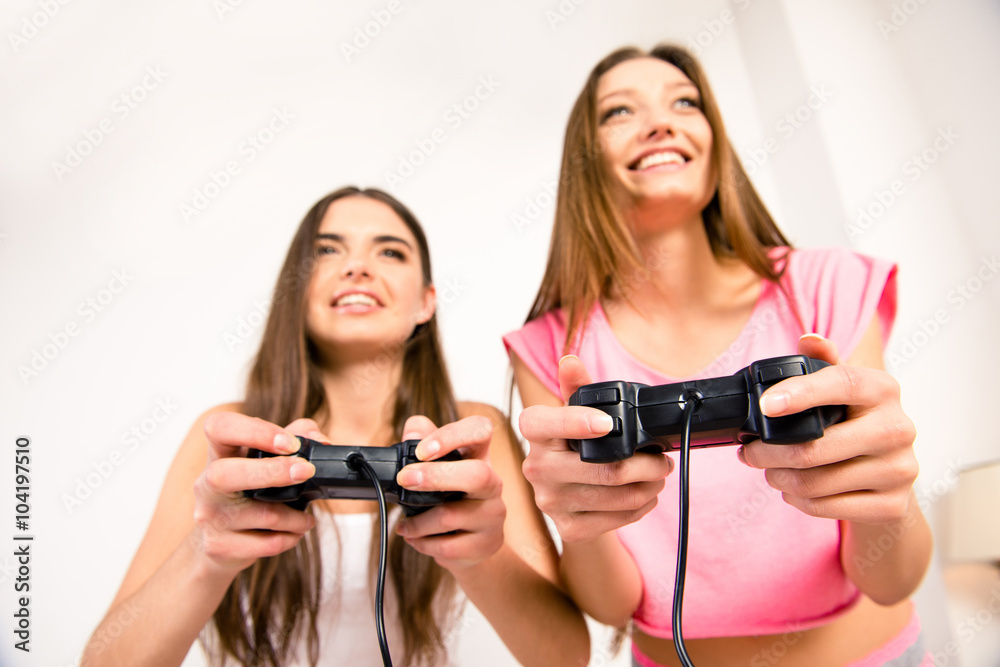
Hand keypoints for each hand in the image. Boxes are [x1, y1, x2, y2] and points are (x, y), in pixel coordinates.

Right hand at [191, 412, 319, 574]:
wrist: (221, 543)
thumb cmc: (250, 492)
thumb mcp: (268, 458)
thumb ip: (297, 437)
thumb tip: (322, 441)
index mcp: (220, 453)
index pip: (219, 426)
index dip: (255, 431)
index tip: (288, 443)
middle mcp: (207, 483)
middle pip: (225, 474)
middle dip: (273, 472)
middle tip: (306, 472)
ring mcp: (210, 517)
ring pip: (262, 514)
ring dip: (296, 517)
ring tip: (306, 517)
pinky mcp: (218, 547)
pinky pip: (267, 544)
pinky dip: (290, 538)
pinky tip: (292, 533)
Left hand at [394, 414, 504, 569]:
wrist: (472, 543)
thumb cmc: (450, 497)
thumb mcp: (437, 466)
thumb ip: (421, 442)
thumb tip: (411, 433)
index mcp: (479, 456)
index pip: (480, 430)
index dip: (452, 436)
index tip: (422, 451)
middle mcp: (493, 482)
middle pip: (477, 474)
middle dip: (435, 477)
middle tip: (404, 480)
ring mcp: (493, 514)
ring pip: (452, 516)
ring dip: (418, 522)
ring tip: (404, 525)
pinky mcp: (488, 543)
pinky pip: (448, 546)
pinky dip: (423, 543)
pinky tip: (416, 539)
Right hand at [518, 355, 671, 543]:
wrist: (566, 500)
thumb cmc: (575, 447)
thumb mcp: (574, 414)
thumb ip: (576, 388)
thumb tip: (570, 361)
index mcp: (535, 433)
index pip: (542, 423)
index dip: (575, 421)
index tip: (609, 423)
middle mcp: (536, 468)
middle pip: (602, 467)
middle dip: (645, 464)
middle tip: (662, 460)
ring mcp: (550, 501)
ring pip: (615, 495)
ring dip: (649, 485)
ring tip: (658, 476)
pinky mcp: (568, 528)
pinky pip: (616, 518)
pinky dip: (640, 506)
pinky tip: (645, 495)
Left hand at [739, 334, 918, 524]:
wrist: (894, 481)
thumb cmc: (858, 427)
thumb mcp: (845, 392)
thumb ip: (824, 365)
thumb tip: (808, 339)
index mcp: (884, 390)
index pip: (841, 383)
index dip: (801, 392)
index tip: (765, 405)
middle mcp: (898, 428)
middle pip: (815, 447)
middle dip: (767, 453)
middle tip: (750, 453)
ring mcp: (900, 470)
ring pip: (815, 482)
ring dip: (778, 479)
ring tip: (771, 471)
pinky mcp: (892, 506)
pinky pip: (825, 507)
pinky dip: (798, 501)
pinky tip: (794, 491)